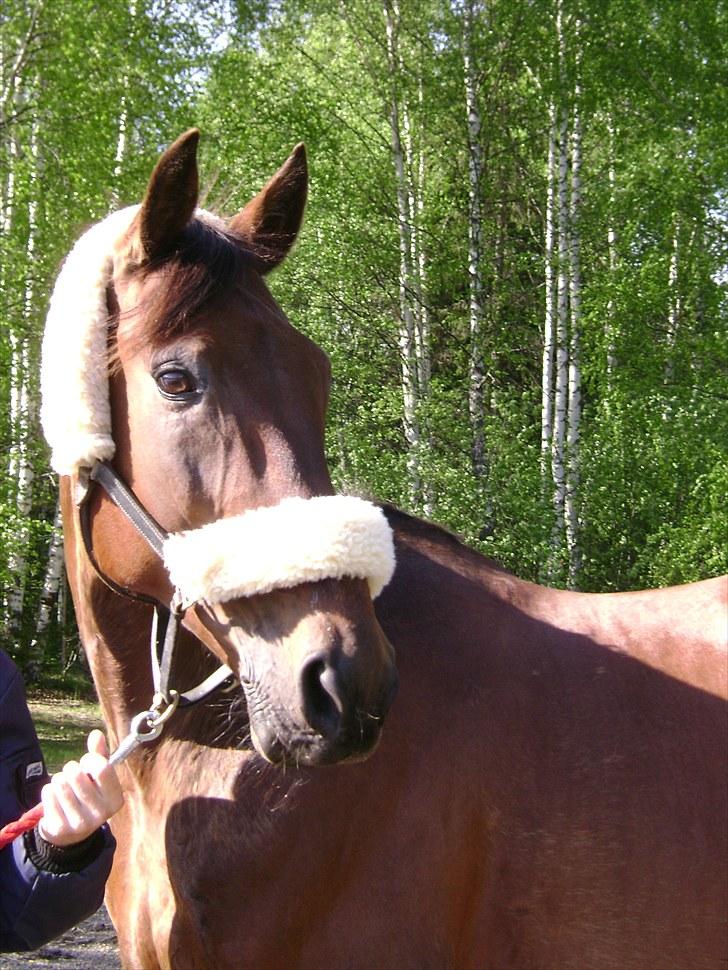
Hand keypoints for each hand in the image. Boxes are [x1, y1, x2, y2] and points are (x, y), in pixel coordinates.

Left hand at [38, 729, 123, 847]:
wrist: (71, 834)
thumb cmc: (87, 796)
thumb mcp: (98, 779)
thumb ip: (99, 755)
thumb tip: (96, 734)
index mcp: (115, 799)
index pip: (102, 767)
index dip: (90, 760)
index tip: (87, 763)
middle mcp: (101, 813)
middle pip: (76, 773)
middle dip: (71, 769)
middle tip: (73, 778)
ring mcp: (80, 822)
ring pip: (60, 782)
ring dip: (58, 780)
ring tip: (64, 788)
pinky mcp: (60, 827)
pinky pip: (48, 794)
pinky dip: (48, 792)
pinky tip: (55, 800)